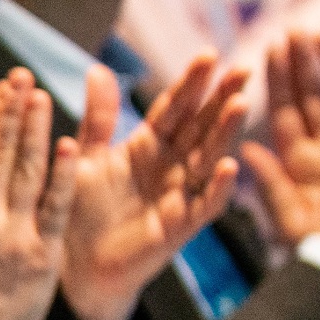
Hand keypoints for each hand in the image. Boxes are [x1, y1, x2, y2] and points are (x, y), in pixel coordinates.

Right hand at [0, 69, 78, 319]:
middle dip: (13, 111)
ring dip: (36, 130)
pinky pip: (55, 206)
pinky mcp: (43, 252)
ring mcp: (15, 233)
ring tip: (42, 96)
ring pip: (28, 171)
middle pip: (2, 154)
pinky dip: (63, 175)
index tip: (2, 90)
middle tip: (23, 76)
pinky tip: (70, 145)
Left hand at [61, 56, 246, 319]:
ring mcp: (180, 193)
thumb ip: (97, 119)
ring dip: (225, 133)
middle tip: (242, 69)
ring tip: (241, 105)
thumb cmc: (80, 210)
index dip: (192, 83)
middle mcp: (170, 165)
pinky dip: (218, 187)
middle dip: (221, 99)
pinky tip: (230, 167)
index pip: (175, 108)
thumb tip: (98, 69)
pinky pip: (205, 204)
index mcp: (147, 145)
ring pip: (209, 157)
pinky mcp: (181, 225)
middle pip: (201, 125)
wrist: (77, 264)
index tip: (210, 55)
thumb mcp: (85, 158)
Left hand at [243, 32, 319, 244]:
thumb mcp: (287, 218)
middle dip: (305, 64)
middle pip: (313, 99)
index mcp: (299, 163)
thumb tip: (246, 152)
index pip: (286, 112)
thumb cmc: (316, 252)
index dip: (279, 80)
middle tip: (297, 28)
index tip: (271, 46)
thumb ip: (271, 184)